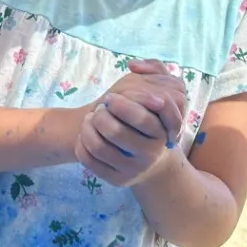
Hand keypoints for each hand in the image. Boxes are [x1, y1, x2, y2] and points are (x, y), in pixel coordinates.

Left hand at [75, 62, 185, 186]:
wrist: (152, 160)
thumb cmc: (153, 119)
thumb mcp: (164, 92)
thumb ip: (155, 69)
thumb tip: (133, 65)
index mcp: (162, 133)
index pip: (140, 117)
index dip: (119, 104)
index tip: (109, 98)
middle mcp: (150, 154)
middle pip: (115, 132)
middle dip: (100, 115)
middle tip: (98, 109)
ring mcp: (133, 170)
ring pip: (99, 147)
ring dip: (87, 128)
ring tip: (89, 120)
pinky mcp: (118, 181)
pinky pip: (90, 162)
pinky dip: (81, 145)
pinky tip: (85, 136)